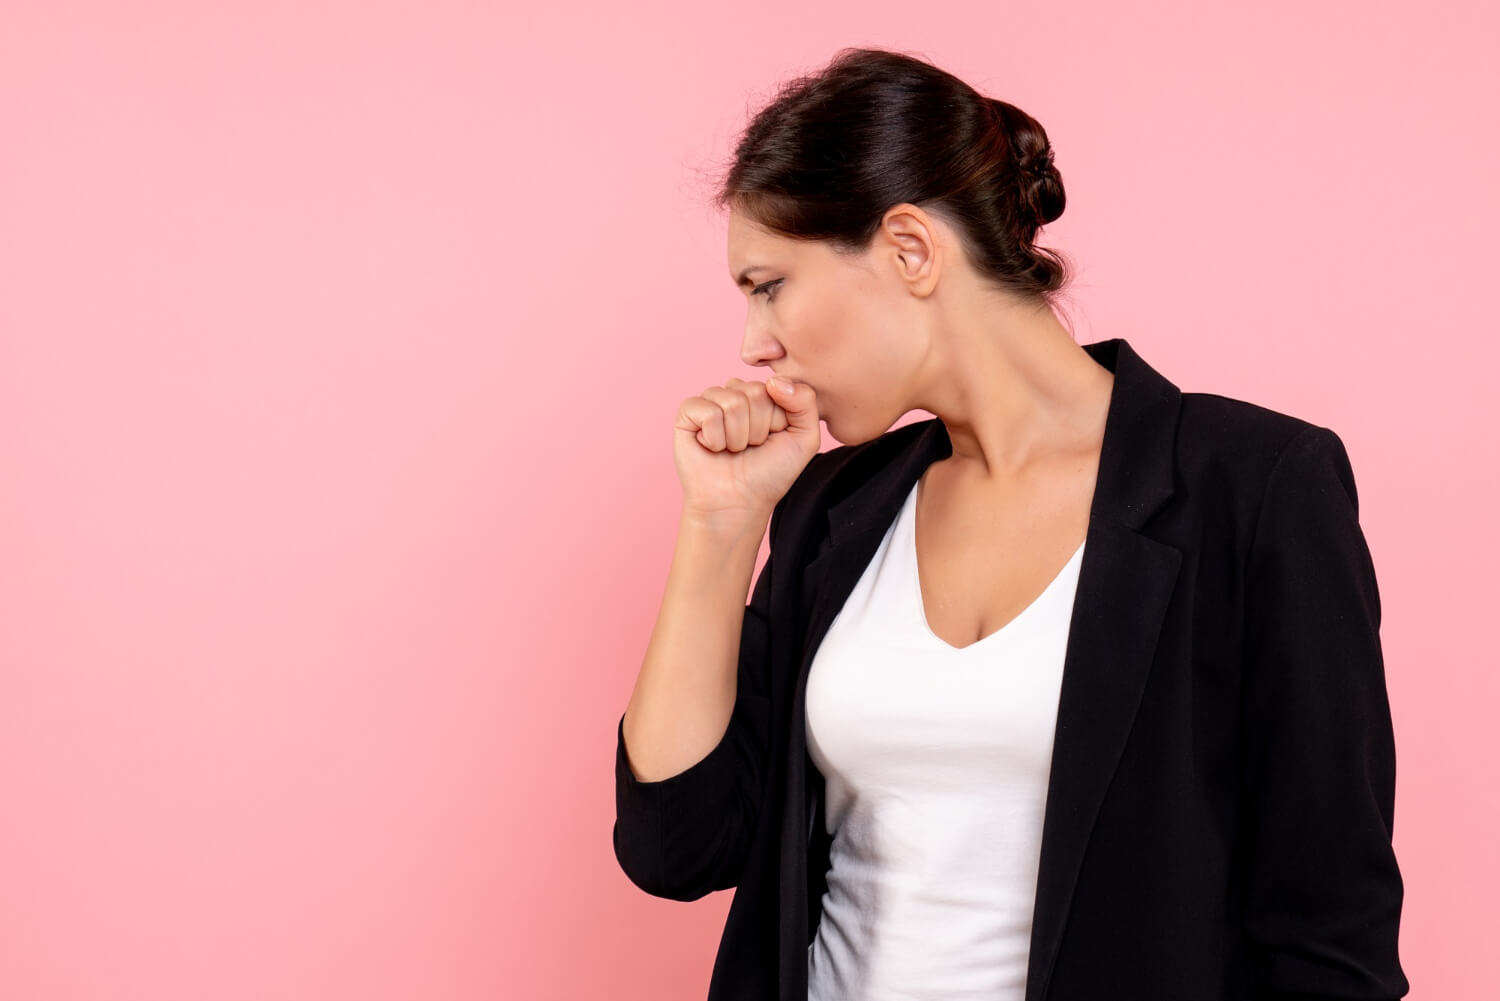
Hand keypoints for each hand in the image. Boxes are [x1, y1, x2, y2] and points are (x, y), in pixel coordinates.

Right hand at [673, 376, 820, 522]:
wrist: (739, 503)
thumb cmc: (770, 473)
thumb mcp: (804, 438)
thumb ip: (805, 401)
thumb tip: (775, 379)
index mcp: (764, 394)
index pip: (777, 388)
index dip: (778, 422)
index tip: (771, 440)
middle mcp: (736, 392)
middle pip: (755, 393)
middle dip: (757, 430)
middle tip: (749, 448)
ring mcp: (711, 400)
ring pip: (732, 403)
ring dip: (737, 437)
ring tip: (732, 450)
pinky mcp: (688, 412)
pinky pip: (708, 413)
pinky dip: (715, 439)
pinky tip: (712, 448)